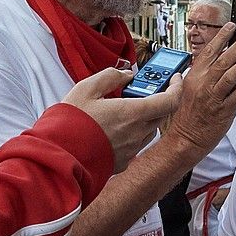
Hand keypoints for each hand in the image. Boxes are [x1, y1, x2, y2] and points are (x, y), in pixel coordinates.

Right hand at [61, 67, 181, 172]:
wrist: (58, 156)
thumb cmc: (70, 123)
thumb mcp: (86, 88)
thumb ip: (110, 76)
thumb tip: (126, 74)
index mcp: (132, 113)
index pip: (169, 101)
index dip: (177, 87)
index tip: (175, 78)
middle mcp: (136, 133)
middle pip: (160, 114)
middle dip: (157, 100)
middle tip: (143, 90)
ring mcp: (130, 150)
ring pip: (148, 130)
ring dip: (144, 117)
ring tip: (125, 108)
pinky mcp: (122, 162)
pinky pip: (135, 144)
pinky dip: (132, 133)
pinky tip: (114, 128)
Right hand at [163, 24, 235, 160]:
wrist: (185, 138)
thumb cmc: (187, 114)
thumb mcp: (187, 88)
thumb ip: (198, 74)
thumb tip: (209, 59)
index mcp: (194, 76)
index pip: (209, 51)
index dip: (221, 37)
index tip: (231, 26)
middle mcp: (203, 84)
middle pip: (224, 59)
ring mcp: (214, 96)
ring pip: (233, 74)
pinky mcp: (224, 110)